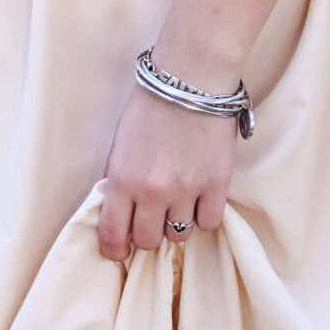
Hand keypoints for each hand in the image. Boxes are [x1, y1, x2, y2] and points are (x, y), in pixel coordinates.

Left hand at [98, 84, 237, 260]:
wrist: (190, 78)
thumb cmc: (151, 104)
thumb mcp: (121, 143)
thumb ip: (119, 178)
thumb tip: (120, 208)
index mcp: (122, 180)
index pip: (113, 236)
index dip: (115, 250)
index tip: (120, 250)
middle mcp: (152, 192)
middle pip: (149, 241)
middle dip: (148, 233)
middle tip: (153, 218)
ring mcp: (187, 190)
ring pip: (179, 234)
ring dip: (177, 221)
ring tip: (180, 200)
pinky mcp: (216, 184)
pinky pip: (209, 222)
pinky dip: (204, 215)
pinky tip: (201, 198)